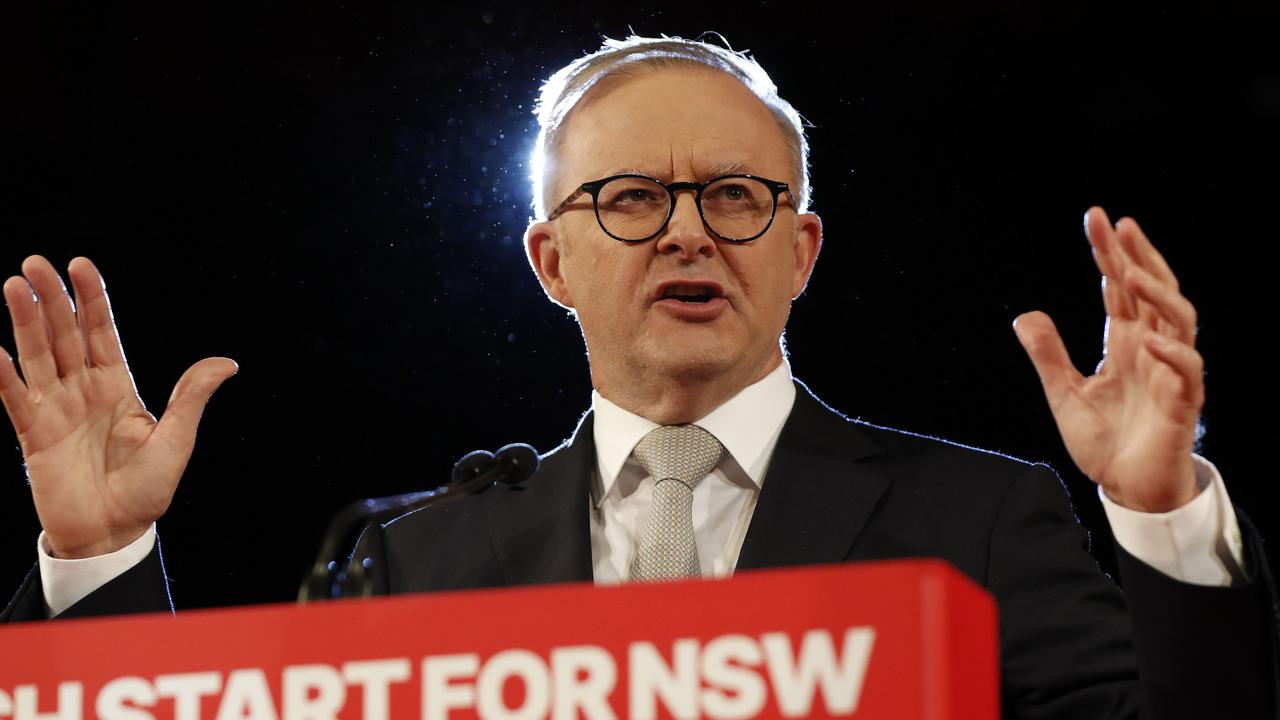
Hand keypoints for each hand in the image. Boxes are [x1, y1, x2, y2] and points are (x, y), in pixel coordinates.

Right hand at [0, 256, 236, 557]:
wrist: (115, 532)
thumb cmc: (148, 488)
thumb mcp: (177, 439)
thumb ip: (192, 397)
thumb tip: (227, 363)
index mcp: (118, 385)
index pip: (101, 331)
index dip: (91, 298)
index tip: (80, 264)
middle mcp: (83, 389)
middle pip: (64, 334)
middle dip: (52, 299)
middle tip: (35, 264)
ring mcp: (56, 409)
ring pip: (37, 355)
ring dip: (24, 322)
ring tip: (14, 286)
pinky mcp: (33, 434)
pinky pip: (13, 398)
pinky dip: (1, 374)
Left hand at [1013, 207, 1202, 512]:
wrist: (1127, 489)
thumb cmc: (1104, 441)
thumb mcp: (1064, 393)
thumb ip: (1048, 355)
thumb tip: (1025, 316)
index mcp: (1126, 341)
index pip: (1119, 287)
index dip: (1110, 254)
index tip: (1096, 219)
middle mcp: (1151, 349)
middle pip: (1152, 291)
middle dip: (1139, 256)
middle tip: (1119, 225)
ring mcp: (1170, 373)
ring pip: (1179, 321)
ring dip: (1158, 294)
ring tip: (1131, 272)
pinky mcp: (1182, 404)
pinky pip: (1188, 373)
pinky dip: (1174, 355)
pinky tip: (1151, 340)